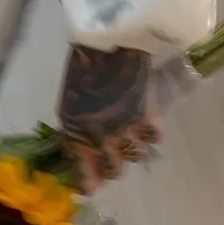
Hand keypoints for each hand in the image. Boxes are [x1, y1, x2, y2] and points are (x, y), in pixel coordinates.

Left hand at [58, 40, 160, 187]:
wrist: (106, 39)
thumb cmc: (82, 68)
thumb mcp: (69, 104)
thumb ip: (76, 133)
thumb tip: (85, 158)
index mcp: (75, 135)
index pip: (84, 175)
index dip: (91, 182)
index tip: (96, 185)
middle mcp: (98, 139)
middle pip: (115, 171)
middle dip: (116, 162)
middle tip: (118, 149)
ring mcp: (123, 131)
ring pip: (136, 155)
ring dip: (134, 145)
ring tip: (132, 126)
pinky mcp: (146, 119)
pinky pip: (154, 138)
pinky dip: (152, 130)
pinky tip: (147, 118)